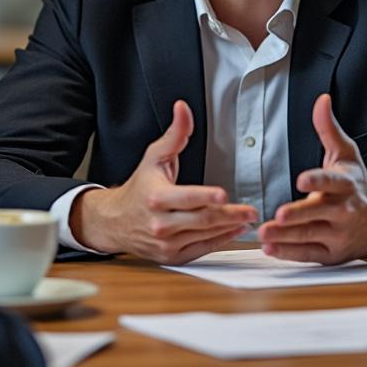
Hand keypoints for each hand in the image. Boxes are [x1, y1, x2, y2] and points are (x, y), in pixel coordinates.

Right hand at [71, 100, 256, 263]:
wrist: (115, 221)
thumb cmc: (139, 187)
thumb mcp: (154, 157)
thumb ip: (174, 135)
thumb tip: (183, 109)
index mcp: (156, 198)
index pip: (186, 198)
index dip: (206, 197)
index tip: (224, 195)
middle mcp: (160, 223)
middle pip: (202, 219)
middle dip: (230, 215)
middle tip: (251, 211)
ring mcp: (166, 243)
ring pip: (205, 236)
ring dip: (230, 228)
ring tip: (248, 219)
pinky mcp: (171, 256)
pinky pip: (202, 249)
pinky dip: (221, 241)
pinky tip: (234, 231)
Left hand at [258, 94, 366, 263]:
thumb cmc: (358, 185)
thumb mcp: (346, 154)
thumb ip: (329, 129)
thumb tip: (321, 100)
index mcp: (345, 184)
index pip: (331, 181)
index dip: (316, 180)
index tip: (301, 179)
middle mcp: (344, 210)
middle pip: (317, 213)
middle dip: (297, 215)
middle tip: (277, 216)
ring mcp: (338, 234)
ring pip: (310, 236)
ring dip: (285, 237)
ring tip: (264, 234)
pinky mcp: (332, 254)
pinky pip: (309, 254)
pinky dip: (289, 253)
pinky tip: (271, 248)